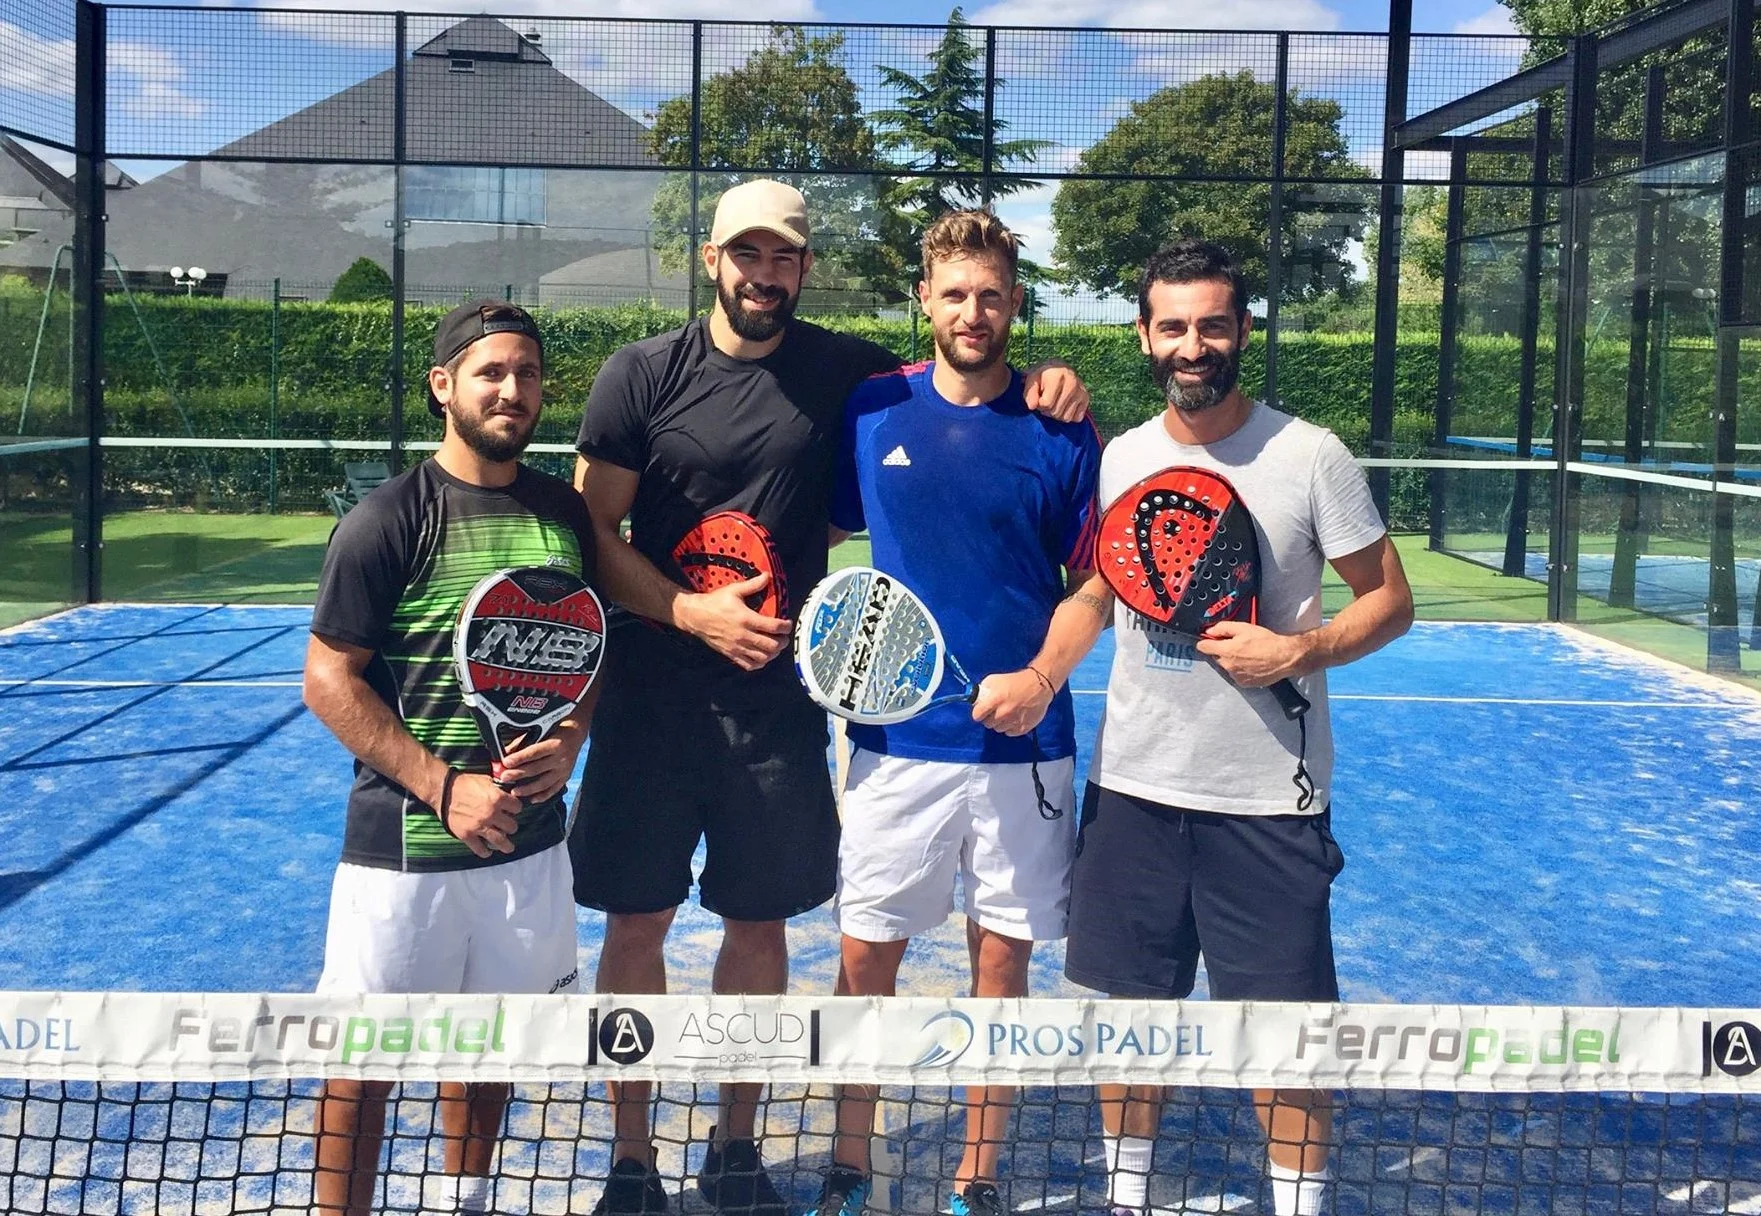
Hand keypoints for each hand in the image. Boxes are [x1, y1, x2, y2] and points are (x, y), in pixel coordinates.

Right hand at [442, 772, 522, 858]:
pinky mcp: (467, 835)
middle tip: (508, 827)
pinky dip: (485, 852)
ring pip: (500, 841)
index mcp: (498, 798)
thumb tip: (509, 793)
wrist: (443, 790)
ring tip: (509, 848)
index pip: (517, 808)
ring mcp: (479, 826)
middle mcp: (491, 813)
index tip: (512, 811)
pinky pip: (480, 849)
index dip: (516, 809)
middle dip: (511, 826)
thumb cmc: (465, 783)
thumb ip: (499, 789)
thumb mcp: (486, 780)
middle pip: (512, 826)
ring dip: (507, 846)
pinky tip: (488, 852)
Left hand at [496, 721, 586, 804]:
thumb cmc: (555, 731)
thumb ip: (523, 742)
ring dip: (528, 789)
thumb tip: (506, 752)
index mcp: (555, 744)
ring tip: (515, 791)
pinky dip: (543, 796)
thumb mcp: (541, 731)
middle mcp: (561, 758)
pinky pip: (554, 789)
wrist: (576, 734)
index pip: (534, 753)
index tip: (506, 762)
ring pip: (544, 782)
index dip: (519, 758)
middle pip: (537, 768)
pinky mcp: (566, 777)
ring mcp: (564, 770)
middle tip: (504, 778)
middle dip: (518, 774)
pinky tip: (532, 799)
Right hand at [674, 573, 792, 670]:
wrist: (695, 616)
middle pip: (771, 645)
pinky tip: (763, 656)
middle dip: (783, 642)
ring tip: (776, 646)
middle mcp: (743, 635)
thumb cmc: (714, 603)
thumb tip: (767, 577)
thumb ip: (753, 584)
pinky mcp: (731, 654)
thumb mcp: (734, 590)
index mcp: (746, 619)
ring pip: (762, 658)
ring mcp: (737, 647)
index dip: (785, 626)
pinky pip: (749, 665)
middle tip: (784, 636)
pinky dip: (760, 663)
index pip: (773, 627)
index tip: (787, 624)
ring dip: (773, 653)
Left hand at [970, 668, 1054, 736]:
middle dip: (989, 718)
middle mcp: (1003, 713)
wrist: (1039, 685)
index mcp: (995, 700)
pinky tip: (1014, 718)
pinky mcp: (1023, 728)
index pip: (977, 715)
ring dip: (1000, 723)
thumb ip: (983, 690)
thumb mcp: (995, 680)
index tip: (981, 711)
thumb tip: (976, 700)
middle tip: (995, 711)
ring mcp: (1014, 722)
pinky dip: (1010, 727)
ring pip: (998, 729)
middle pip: (987, 724)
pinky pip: (1009, 733)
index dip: (978, 713)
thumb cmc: (1017, 681)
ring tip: (1006, 713)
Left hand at [1021, 360, 1089, 422]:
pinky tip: (1065, 404)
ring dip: (1057, 414)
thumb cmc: (1043, 376)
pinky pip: (1076, 418)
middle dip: (1047, 410)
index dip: (1038, 404)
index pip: (1046, 404)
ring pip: (1066, 418)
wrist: (1059, 369)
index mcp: (1057, 376)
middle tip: (1047, 399)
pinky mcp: (1086, 398)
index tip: (1039, 396)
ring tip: (1055, 402)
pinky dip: (1069, 415)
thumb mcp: (1032, 379)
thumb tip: (1032, 407)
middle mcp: (1072, 383)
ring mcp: (1081, 391)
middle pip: (1055, 412)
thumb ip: (1030, 393)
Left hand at [1195, 621, 1306, 686]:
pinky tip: (1251, 664)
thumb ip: (1223, 628)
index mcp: (1226, 651)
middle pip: (1216, 657)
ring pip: (1227, 666)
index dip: (1206, 642)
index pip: (1203, 647)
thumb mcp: (1244, 627)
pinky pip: (1236, 675)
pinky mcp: (1243, 684)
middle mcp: (1227, 666)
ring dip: (1232, 661)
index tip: (1210, 640)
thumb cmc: (1265, 641)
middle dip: (1223, 651)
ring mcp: (1235, 676)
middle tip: (1238, 645)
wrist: (1284, 658)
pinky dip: (1240, 670)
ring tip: (1248, 655)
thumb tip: (1209, 632)